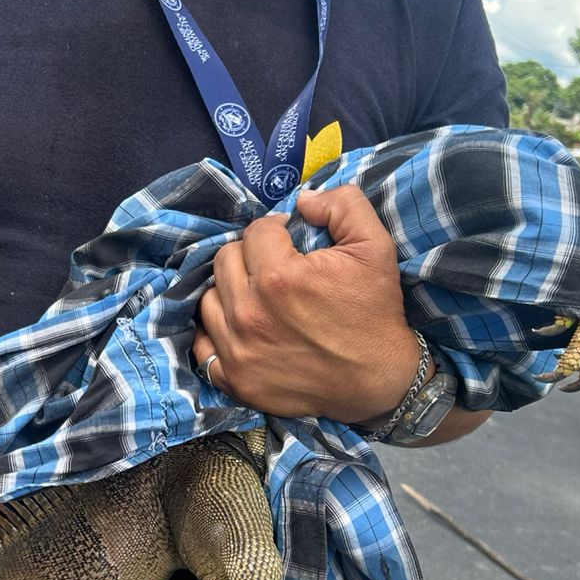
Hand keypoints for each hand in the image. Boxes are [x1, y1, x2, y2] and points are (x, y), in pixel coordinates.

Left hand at [193, 185, 417, 422]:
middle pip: (225, 260)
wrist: (378, 380)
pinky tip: (239, 325)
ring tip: (258, 296)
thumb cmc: (374, 312)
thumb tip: (302, 198)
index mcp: (279, 277)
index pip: (255, 232)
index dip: (276, 230)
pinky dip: (216, 330)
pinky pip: (202, 343)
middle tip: (274, 267)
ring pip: (209, 298)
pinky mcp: (234, 378)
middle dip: (249, 256)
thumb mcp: (375, 246)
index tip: (290, 242)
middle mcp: (250, 313)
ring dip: (230, 290)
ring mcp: (237, 350)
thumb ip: (342, 206)